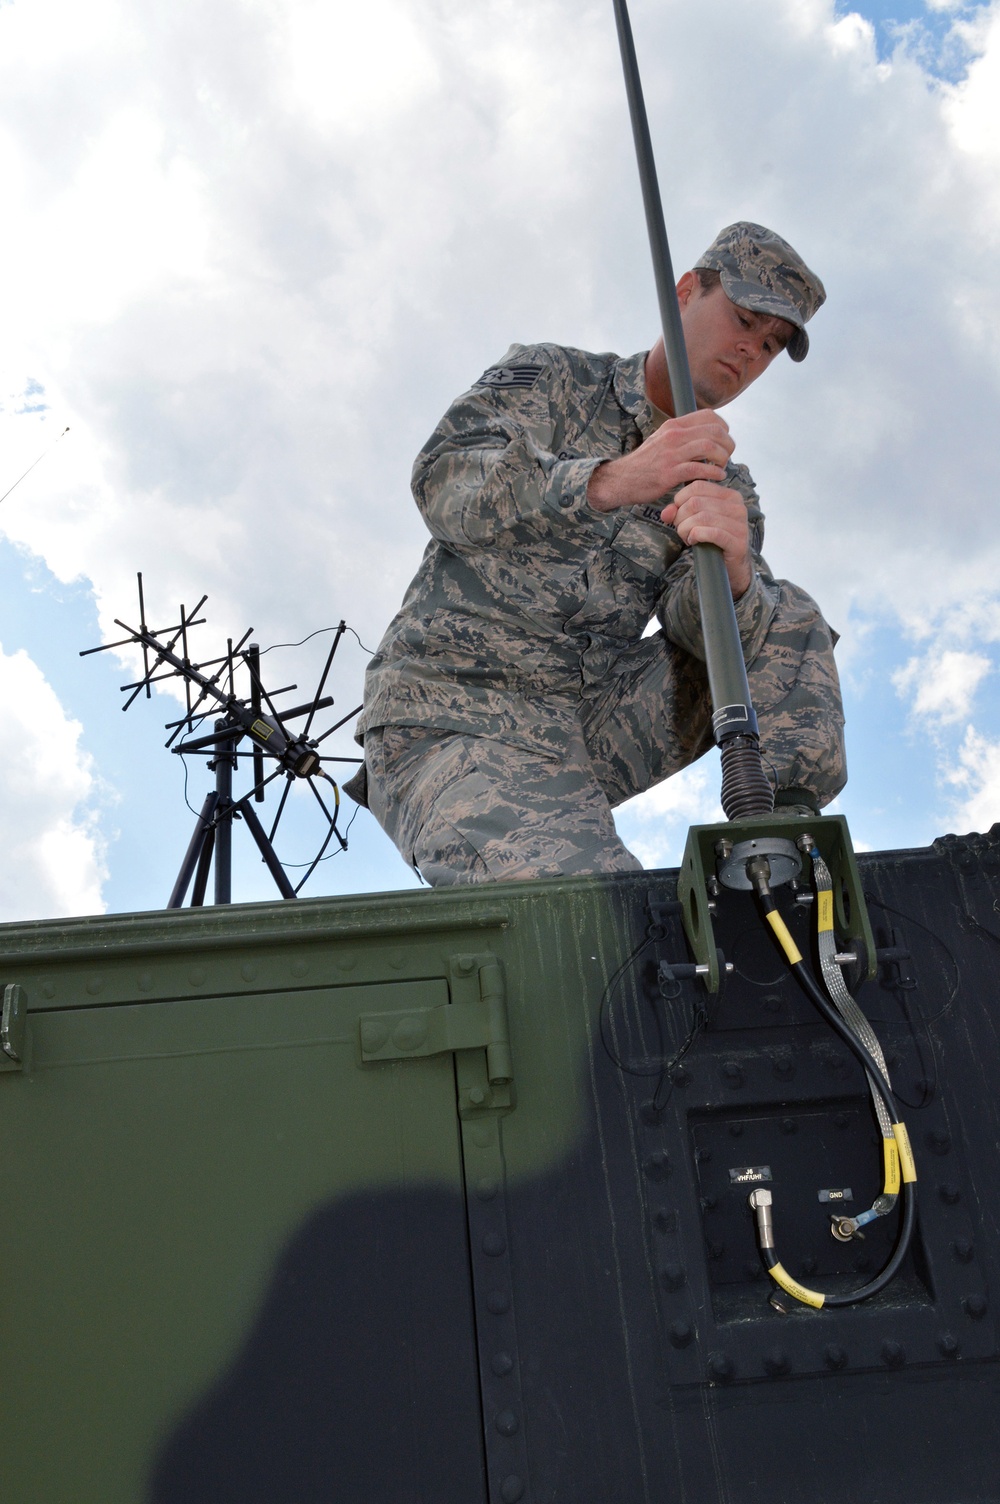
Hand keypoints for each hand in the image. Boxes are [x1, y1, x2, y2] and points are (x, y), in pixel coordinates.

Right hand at [586, 409, 734, 512]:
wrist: (621, 479)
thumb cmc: (645, 463)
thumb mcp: (661, 440)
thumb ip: (682, 435)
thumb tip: (704, 435)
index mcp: (673, 425)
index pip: (709, 416)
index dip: (723, 428)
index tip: (724, 441)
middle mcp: (673, 436)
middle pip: (714, 431)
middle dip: (728, 444)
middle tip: (727, 456)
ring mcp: (671, 454)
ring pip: (710, 447)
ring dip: (722, 458)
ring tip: (721, 466)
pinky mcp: (670, 473)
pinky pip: (699, 469)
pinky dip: (713, 473)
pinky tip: (716, 477)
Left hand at [660, 481, 752, 598]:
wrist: (732, 565)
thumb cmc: (713, 540)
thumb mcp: (696, 521)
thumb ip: (679, 512)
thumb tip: (666, 513)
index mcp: (729, 495)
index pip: (698, 486)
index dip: (680, 499)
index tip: (678, 514)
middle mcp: (737, 507)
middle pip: (696, 502)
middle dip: (681, 517)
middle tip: (681, 529)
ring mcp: (740, 524)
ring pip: (701, 517)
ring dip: (686, 529)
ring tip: (687, 537)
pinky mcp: (738, 542)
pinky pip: (711, 533)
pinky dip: (696, 536)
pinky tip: (694, 541)